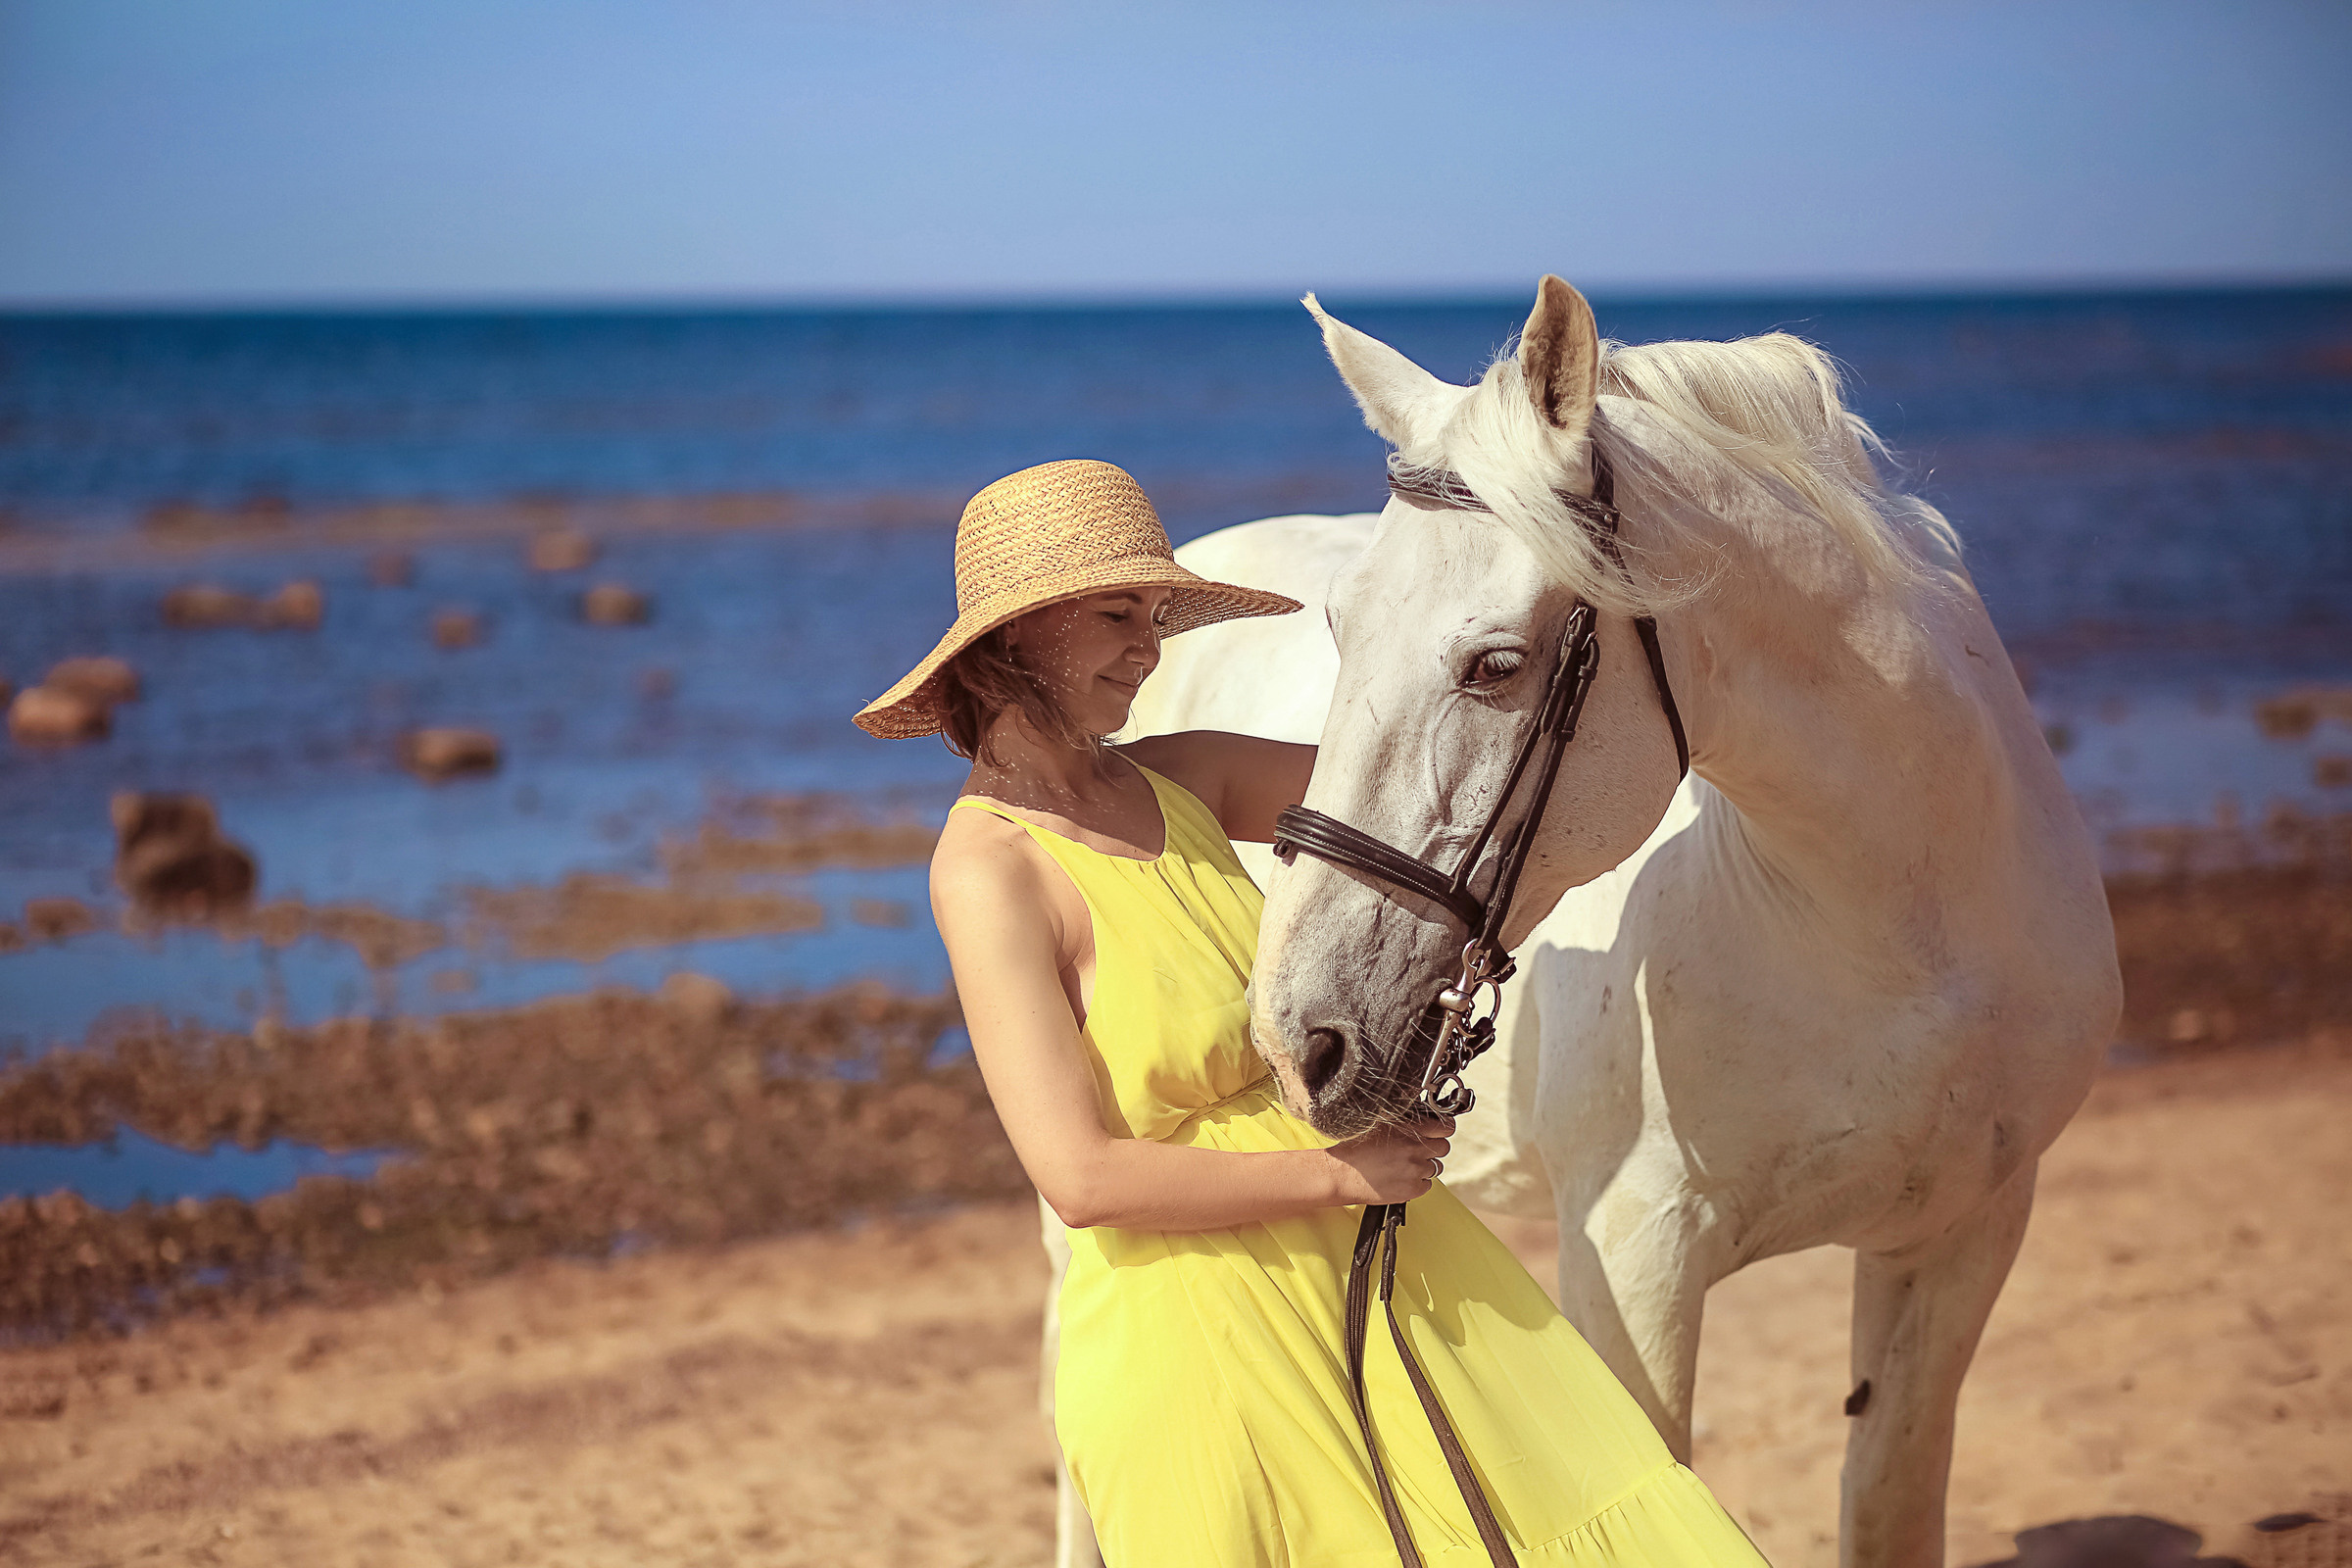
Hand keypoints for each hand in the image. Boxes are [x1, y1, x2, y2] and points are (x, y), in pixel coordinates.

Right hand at [1324, 1116, 1453, 1205]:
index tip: (1440, 1131)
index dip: (1443, 1129)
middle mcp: (1415, 1149)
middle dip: (1432, 1148)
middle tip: (1415, 1150)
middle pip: (1443, 1148)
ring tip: (1402, 1164)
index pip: (1446, 1128)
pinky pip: (1427, 1184)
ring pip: (1435, 1167)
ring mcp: (1415, 1170)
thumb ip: (1406, 1119)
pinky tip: (1400, 1176)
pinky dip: (1417, 1181)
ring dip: (1424, 1165)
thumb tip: (1426, 1117)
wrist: (1342, 1174)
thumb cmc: (1356, 1148)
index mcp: (1409, 1129)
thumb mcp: (1380, 1122)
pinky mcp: (1413, 1189)